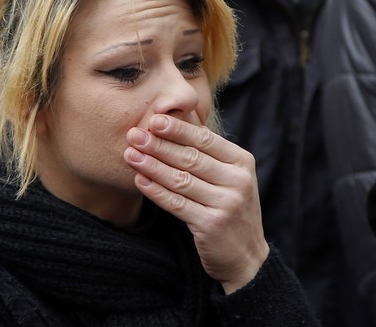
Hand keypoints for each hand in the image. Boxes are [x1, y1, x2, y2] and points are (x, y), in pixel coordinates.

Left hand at [124, 114, 269, 292]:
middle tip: (134, 134)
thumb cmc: (228, 205)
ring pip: (181, 180)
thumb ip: (206, 151)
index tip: (153, 119)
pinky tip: (139, 180)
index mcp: (242, 162)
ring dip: (152, 166)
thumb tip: (173, 120)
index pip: (205, 140)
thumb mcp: (228, 175)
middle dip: (159, 145)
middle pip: (191, 158)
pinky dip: (156, 191)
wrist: (245, 255)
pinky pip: (177, 204)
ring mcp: (227, 204)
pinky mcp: (212, 226)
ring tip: (130, 154)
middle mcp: (238, 181)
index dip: (178, 129)